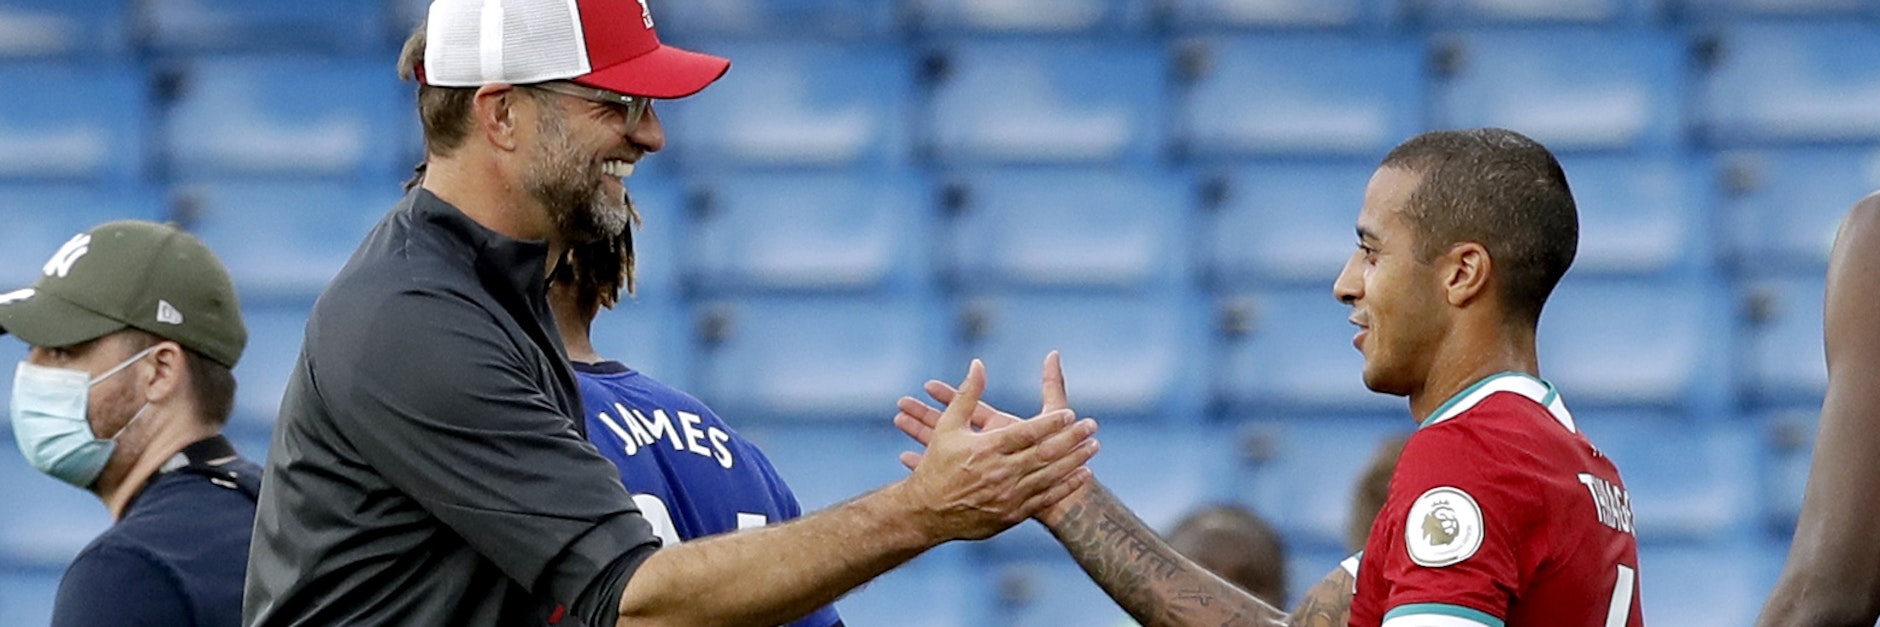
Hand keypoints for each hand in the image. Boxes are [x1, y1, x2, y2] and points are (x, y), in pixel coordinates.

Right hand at [892, 359, 1099, 541]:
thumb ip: (966, 394)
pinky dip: (1067, 486)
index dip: (1051, 423)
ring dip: (1075, 460)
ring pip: (1050, 475)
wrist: (928, 513)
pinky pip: (1046, 498)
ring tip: (1094, 447)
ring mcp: (1008, 495)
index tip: (1071, 414)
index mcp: (986, 449)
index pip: (1026, 433)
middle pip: (1045, 453)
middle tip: (1093, 426)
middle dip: (1072, 439)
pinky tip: (1083, 474)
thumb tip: (978, 363)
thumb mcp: (948, 426)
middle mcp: (1000, 472)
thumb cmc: (938, 466)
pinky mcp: (1013, 514)